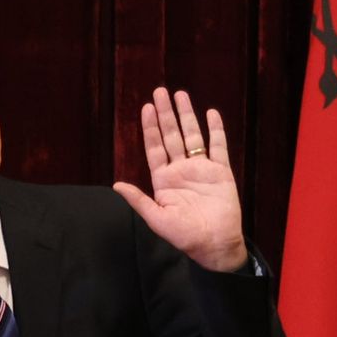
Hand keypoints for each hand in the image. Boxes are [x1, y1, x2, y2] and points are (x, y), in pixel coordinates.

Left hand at [113, 87, 248, 272]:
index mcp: (164, 181)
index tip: (146, 108)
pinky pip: (218, 146)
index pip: (155, 148)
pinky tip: (211, 113)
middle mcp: (181, 171)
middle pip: (172, 136)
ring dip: (186, 116)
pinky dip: (215, 130)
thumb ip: (138, 200)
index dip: (150, 128)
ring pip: (193, 136)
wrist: (215, 244)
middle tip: (160, 92)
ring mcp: (201, 169)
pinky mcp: (220, 172)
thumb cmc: (185, 236)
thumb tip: (116, 184)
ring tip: (180, 95)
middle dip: (165, 114)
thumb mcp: (157, 219)